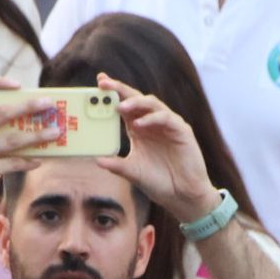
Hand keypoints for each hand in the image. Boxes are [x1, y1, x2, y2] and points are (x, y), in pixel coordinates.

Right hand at [0, 75, 58, 228]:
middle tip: (49, 104)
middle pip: (2, 111)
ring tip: (56, 133)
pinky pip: (14, 162)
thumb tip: (29, 118)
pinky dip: (30, 160)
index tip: (18, 84)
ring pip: (13, 138)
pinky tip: (41, 160)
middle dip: (28, 106)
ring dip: (38, 135)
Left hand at [93, 74, 215, 222]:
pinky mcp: (181, 131)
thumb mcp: (133, 172)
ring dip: (135, 102)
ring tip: (120, 106)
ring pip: (152, 103)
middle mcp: (152, 123)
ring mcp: (168, 125)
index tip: (99, 82)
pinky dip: (152, 119)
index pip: (124, 106)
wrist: (182, 196)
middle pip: (136, 99)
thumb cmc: (159, 182)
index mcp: (139, 129)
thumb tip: (96, 160)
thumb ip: (116, 165)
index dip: (113, 93)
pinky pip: (166, 118)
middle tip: (104, 84)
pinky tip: (139, 124)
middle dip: (120, 89)